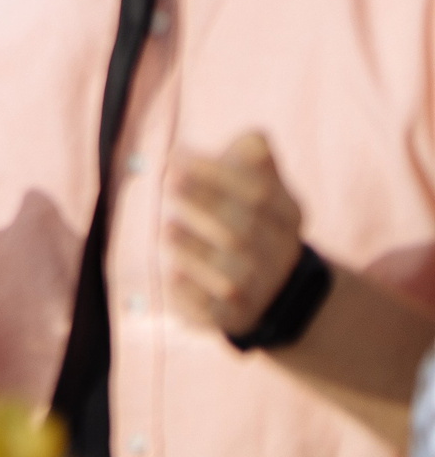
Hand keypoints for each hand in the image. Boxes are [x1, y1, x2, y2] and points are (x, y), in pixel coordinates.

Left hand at [166, 132, 306, 338]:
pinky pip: (211, 311)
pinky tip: (173, 276)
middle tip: (169, 181)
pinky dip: (190, 295)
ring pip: (227, 278)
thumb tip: (251, 137)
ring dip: (194, 252)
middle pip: (240, 235)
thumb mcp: (265, 188)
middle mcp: (276, 256)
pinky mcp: (232, 318)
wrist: (278, 290)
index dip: (216, 173)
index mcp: (286, 218)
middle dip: (203, 206)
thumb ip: (256, 161)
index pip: (257, 194)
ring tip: (171, 229)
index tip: (177, 154)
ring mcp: (256, 290)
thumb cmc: (256, 219)